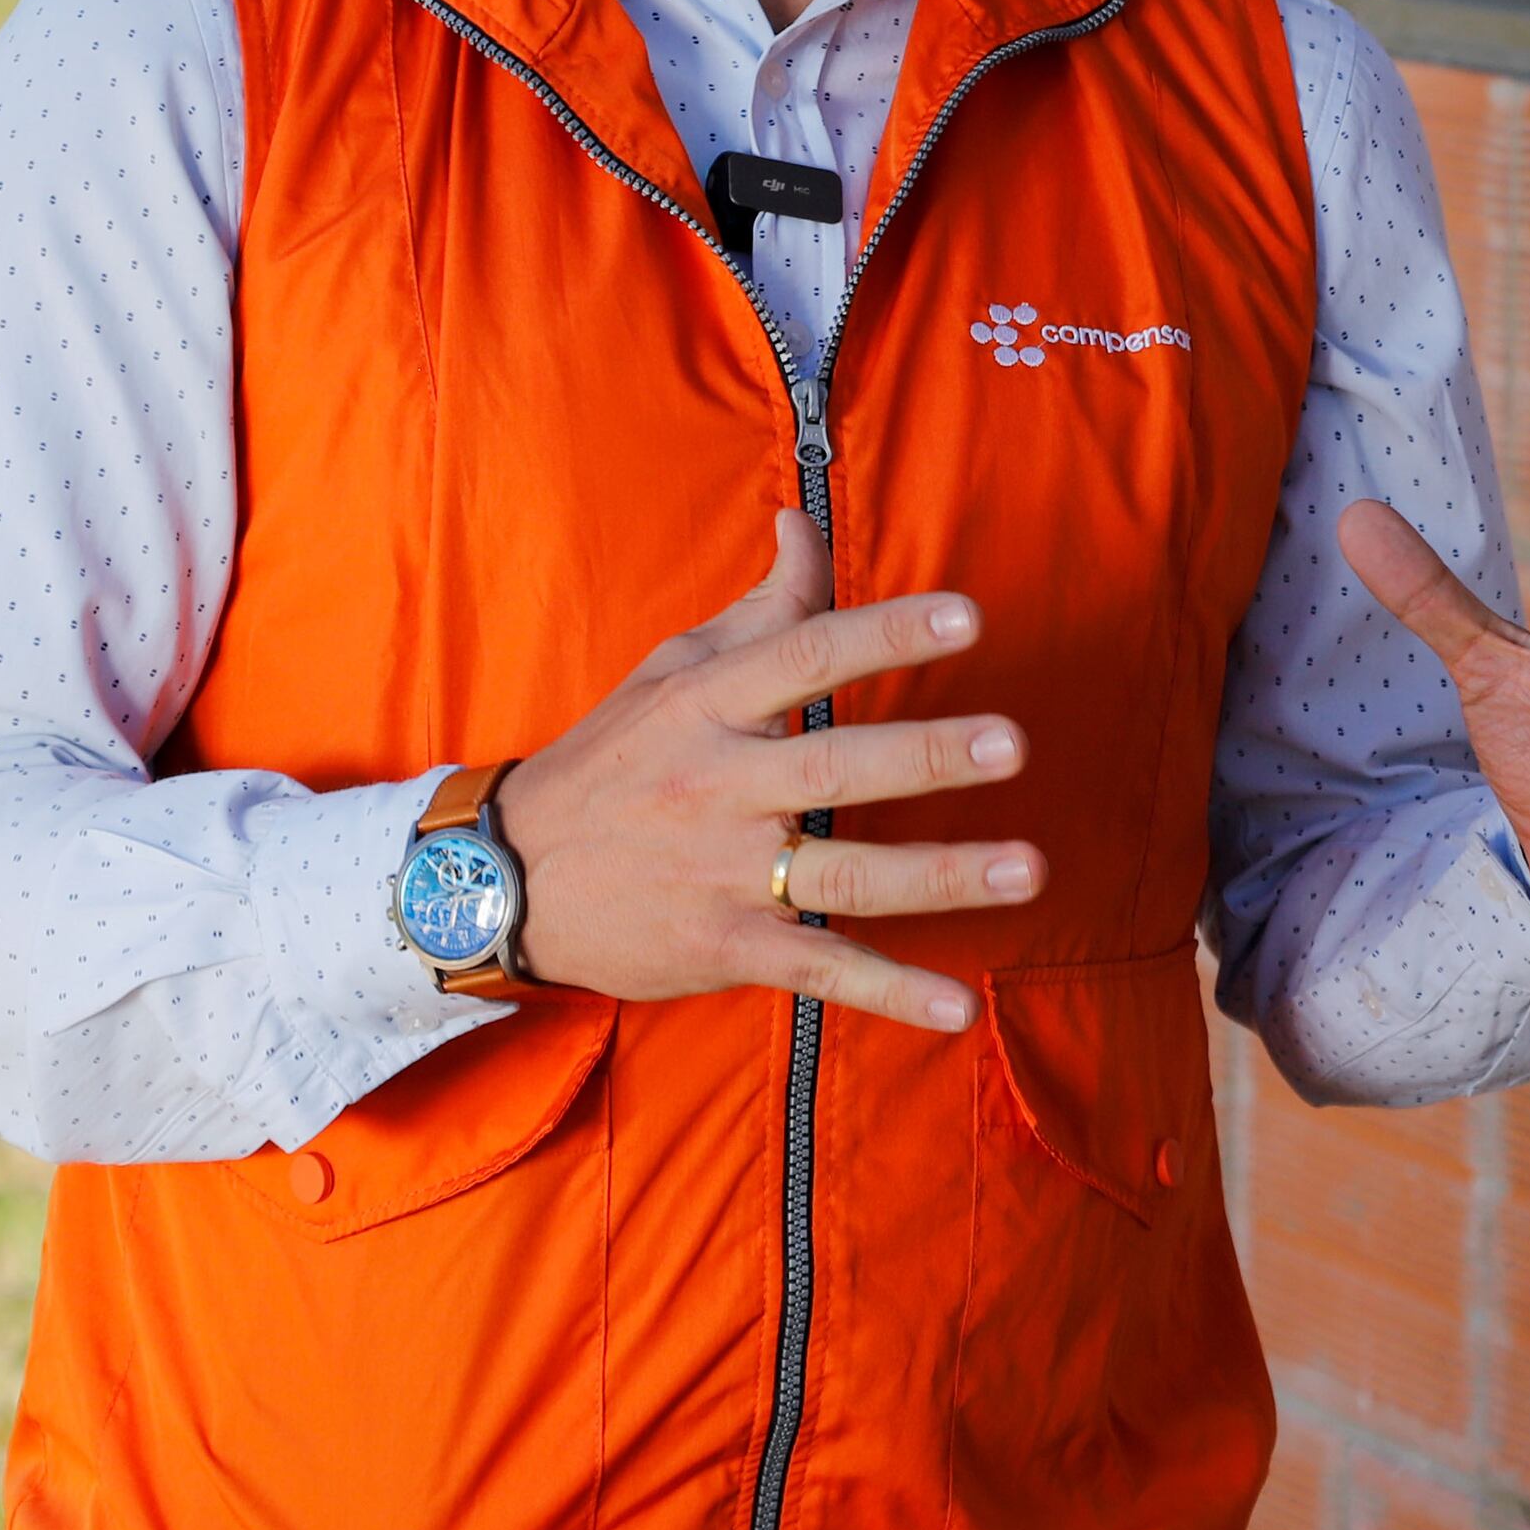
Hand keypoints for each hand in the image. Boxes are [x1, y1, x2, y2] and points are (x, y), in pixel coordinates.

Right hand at [492, 510, 1036, 1026]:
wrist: (503, 878)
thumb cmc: (609, 760)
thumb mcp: (671, 669)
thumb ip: (762, 607)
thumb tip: (804, 522)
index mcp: (709, 706)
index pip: (806, 656)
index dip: (885, 633)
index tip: (965, 616)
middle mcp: (720, 787)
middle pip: (836, 769)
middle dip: (926, 756)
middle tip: (1012, 744)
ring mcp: (724, 874)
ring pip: (844, 876)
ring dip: (938, 877)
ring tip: (1026, 868)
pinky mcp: (726, 947)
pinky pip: (820, 970)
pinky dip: (891, 993)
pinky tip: (959, 1008)